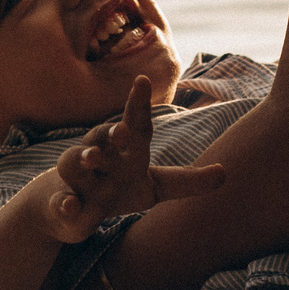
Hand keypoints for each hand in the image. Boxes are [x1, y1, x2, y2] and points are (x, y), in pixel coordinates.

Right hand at [49, 77, 225, 241]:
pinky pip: (62, 202)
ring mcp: (77, 178)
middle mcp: (97, 155)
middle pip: (102, 137)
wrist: (69, 209)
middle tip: (123, 131)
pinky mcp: (63, 204)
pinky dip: (66, 204)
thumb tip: (226, 173)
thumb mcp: (155, 187)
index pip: (135, 124)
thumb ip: (187, 181)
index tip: (142, 80)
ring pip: (76, 161)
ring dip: (84, 158)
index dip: (139, 104)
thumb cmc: (116, 189)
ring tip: (93, 159)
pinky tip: (71, 206)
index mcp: (123, 150)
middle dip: (111, 132)